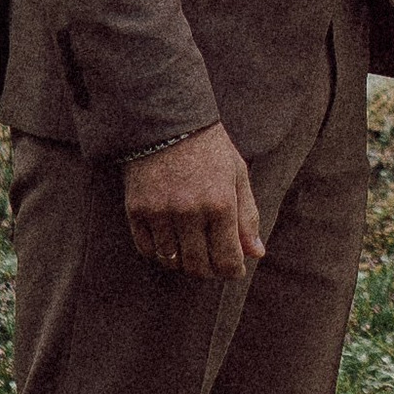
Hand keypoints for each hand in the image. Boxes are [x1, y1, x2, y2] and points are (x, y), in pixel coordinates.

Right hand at [123, 123, 264, 282]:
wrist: (167, 121)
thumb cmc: (209, 148)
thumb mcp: (237, 176)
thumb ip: (248, 217)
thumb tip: (256, 253)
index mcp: (220, 203)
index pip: (227, 258)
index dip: (233, 270)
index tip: (235, 270)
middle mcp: (189, 212)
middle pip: (198, 266)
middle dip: (210, 271)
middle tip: (214, 264)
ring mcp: (160, 212)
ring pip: (172, 261)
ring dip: (184, 265)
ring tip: (192, 254)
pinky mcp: (137, 210)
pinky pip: (147, 249)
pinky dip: (160, 254)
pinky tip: (170, 246)